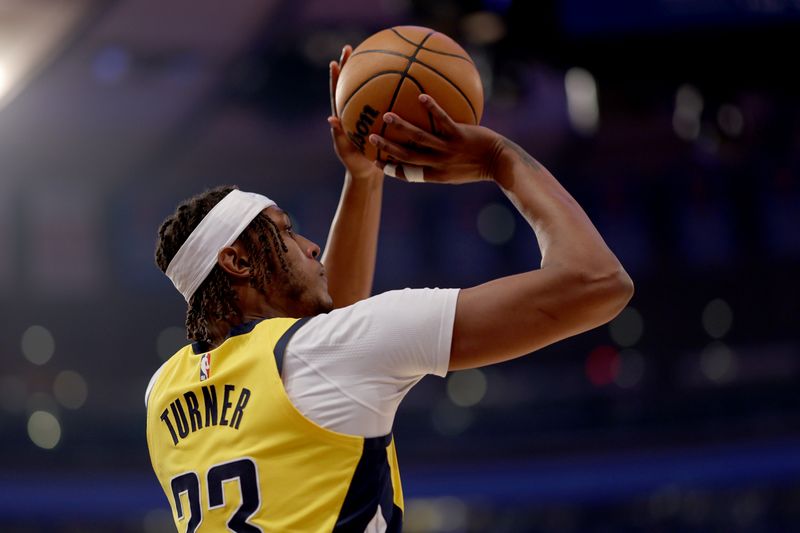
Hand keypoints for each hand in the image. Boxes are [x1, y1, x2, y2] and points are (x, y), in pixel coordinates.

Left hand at [328, 45, 382, 179]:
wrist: (367, 172)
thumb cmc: (354, 163)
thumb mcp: (345, 150)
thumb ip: (338, 134)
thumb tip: (331, 119)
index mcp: (344, 116)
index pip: (338, 93)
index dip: (336, 78)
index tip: (335, 61)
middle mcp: (355, 111)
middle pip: (351, 84)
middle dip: (351, 65)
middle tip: (351, 47)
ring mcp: (368, 115)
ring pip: (369, 90)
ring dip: (370, 72)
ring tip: (375, 54)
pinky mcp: (379, 120)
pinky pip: (386, 103)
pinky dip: (391, 92)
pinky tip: (402, 81)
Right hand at [367, 94, 504, 183]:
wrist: (501, 163)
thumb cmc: (481, 166)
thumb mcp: (459, 171)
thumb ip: (443, 162)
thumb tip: (431, 150)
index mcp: (435, 174)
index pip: (408, 174)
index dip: (391, 169)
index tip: (376, 162)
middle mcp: (439, 163)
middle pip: (406, 156)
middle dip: (387, 148)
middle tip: (370, 138)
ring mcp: (448, 150)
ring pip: (420, 138)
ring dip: (401, 127)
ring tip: (387, 115)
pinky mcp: (460, 136)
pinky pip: (442, 120)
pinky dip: (431, 109)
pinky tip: (421, 96)